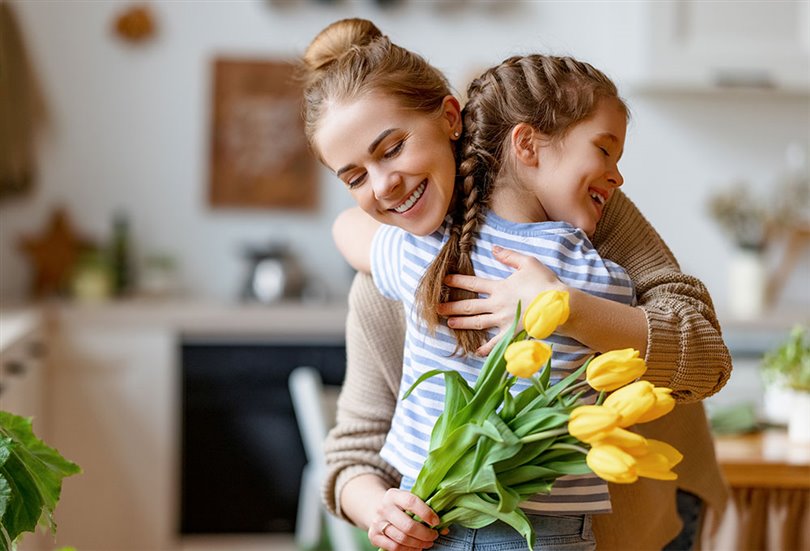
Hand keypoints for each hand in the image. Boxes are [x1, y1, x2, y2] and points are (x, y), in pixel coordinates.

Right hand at [367, 488, 443, 549]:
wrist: (375, 508)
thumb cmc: (398, 505)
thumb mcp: (407, 499)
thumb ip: (425, 509)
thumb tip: (444, 528)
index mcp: (394, 495)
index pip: (411, 502)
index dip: (426, 513)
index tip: (436, 522)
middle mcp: (383, 508)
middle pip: (407, 525)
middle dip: (425, 534)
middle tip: (434, 536)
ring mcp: (377, 523)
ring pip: (401, 539)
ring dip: (419, 544)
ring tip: (427, 543)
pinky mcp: (374, 536)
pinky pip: (394, 548)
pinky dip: (408, 550)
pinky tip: (416, 548)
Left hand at [437, 246, 566, 355]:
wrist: (559, 304)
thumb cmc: (545, 282)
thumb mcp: (528, 262)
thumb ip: (509, 256)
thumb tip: (493, 249)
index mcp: (500, 288)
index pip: (474, 284)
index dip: (458, 281)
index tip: (444, 280)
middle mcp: (498, 305)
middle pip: (470, 306)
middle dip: (452, 306)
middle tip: (437, 308)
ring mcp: (503, 321)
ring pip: (477, 323)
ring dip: (462, 323)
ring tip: (449, 323)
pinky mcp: (512, 333)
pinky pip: (496, 343)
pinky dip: (485, 348)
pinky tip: (475, 352)